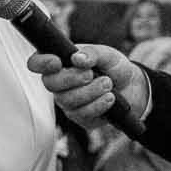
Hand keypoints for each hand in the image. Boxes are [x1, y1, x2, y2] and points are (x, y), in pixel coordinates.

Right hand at [27, 44, 148, 129]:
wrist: (133, 86)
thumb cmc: (114, 67)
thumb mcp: (106, 54)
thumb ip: (92, 53)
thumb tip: (77, 58)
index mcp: (61, 64)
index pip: (37, 63)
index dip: (41, 63)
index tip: (57, 62)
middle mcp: (60, 84)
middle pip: (50, 84)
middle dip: (71, 78)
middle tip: (90, 74)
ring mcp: (69, 102)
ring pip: (67, 100)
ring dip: (90, 91)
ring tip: (108, 84)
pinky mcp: (81, 118)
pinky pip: (83, 114)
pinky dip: (98, 104)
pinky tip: (110, 98)